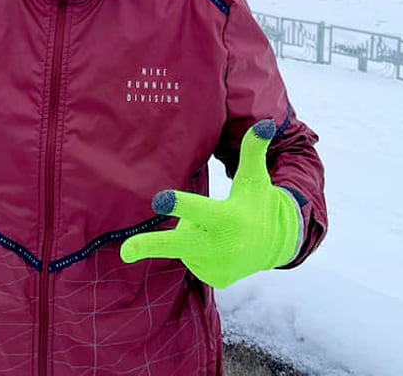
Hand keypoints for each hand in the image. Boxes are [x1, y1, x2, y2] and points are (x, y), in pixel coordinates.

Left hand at [120, 119, 300, 288]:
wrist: (277, 243)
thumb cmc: (259, 203)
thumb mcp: (256, 178)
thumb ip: (253, 150)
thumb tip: (264, 123)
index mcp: (228, 218)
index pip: (200, 209)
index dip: (179, 204)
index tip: (159, 200)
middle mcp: (221, 246)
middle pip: (178, 243)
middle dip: (150, 246)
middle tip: (125, 251)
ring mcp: (217, 266)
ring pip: (184, 244)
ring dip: (192, 234)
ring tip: (217, 230)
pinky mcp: (215, 279)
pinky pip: (192, 259)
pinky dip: (198, 251)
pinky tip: (218, 246)